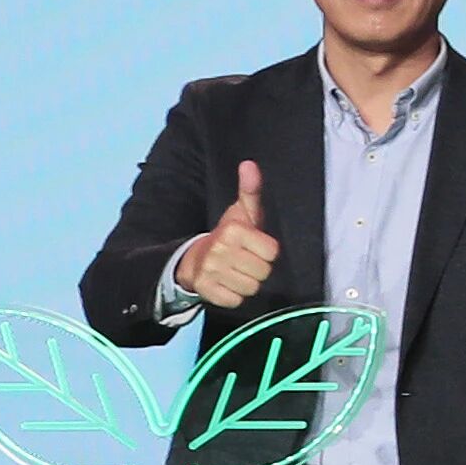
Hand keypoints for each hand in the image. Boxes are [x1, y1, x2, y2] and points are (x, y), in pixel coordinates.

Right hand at [178, 160, 278, 311]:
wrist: (193, 259)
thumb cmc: (227, 236)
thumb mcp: (241, 212)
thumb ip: (250, 190)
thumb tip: (250, 164)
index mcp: (232, 231)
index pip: (272, 252)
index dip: (266, 251)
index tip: (253, 247)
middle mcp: (219, 250)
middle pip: (263, 272)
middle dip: (257, 268)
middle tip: (244, 260)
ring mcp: (210, 272)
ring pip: (251, 288)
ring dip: (246, 283)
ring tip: (235, 271)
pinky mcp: (205, 291)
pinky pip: (235, 300)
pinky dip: (233, 296)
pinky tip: (226, 284)